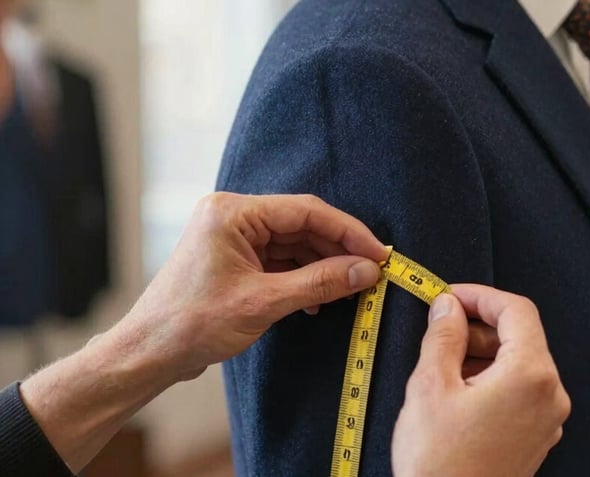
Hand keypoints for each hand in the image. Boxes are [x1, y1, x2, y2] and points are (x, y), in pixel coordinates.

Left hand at [124, 192, 388, 379]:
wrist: (150, 353)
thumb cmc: (192, 323)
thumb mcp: (264, 302)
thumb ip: (319, 283)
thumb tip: (366, 271)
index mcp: (233, 213)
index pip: (306, 211)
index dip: (348, 232)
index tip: (378, 254)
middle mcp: (234, 217)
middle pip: (302, 226)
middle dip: (338, 251)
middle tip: (371, 274)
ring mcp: (234, 238)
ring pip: (294, 244)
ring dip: (323, 267)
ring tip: (350, 290)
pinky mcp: (237, 260)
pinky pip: (281, 261)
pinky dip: (303, 278)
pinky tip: (318, 301)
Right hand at [391, 284, 569, 476]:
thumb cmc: (440, 463)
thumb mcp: (430, 386)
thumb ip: (443, 335)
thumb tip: (447, 306)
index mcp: (530, 375)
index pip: (516, 310)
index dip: (480, 295)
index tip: (449, 296)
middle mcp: (549, 394)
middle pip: (520, 335)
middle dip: (478, 324)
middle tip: (440, 326)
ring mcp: (547, 418)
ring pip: (518, 362)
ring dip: (482, 350)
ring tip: (442, 361)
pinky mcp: (536, 435)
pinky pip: (519, 389)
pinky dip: (491, 376)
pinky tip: (457, 387)